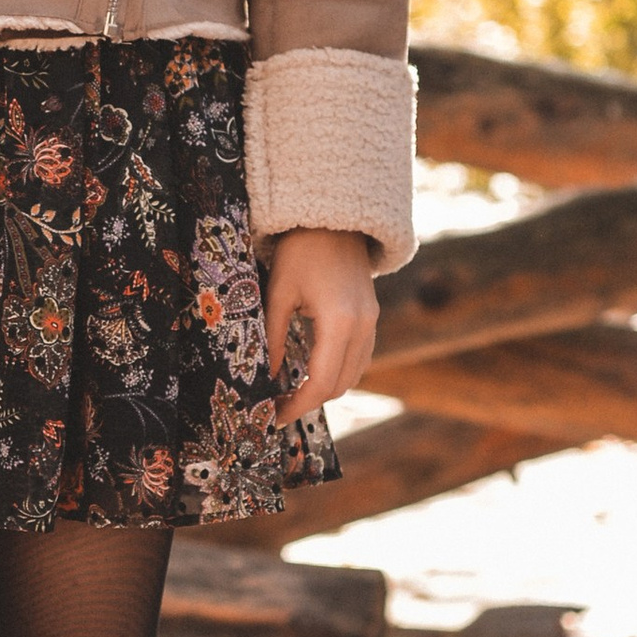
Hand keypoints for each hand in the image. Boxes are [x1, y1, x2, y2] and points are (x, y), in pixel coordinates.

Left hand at [260, 228, 377, 426]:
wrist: (335, 219)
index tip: (273, 416)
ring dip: (324, 390)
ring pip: (353, 375)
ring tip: (290, 393)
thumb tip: (264, 378)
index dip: (297, 405)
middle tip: (277, 406)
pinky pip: (359, 358)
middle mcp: (364, 327)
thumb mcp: (278, 294)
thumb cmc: (300, 251)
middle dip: (309, 402)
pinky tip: (311, 372)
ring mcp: (372, 322)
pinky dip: (337, 372)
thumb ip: (271, 338)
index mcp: (340, 322)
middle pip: (340, 385)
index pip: (321, 382)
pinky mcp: (371, 317)